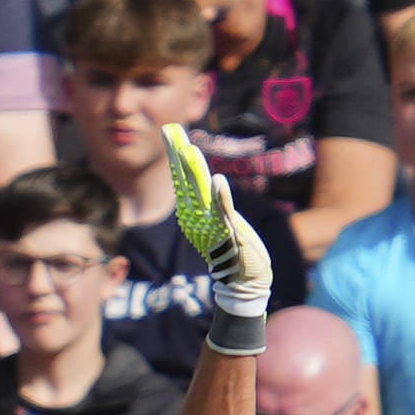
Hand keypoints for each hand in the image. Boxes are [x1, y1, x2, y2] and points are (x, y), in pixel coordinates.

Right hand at [162, 123, 271, 316]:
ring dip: (195, 172)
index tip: (170, 131)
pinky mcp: (230, 234)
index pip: (185, 178)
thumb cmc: (236, 252)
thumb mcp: (225, 222)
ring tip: (187, 150)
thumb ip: (216, 203)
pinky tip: (216, 180)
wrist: (244, 284)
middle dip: (179, 155)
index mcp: (198, 212)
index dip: (177, 154)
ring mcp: (214, 225)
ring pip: (202, 194)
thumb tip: (206, 183)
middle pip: (188, 180)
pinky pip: (224, 213)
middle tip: (170, 131)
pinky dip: (220, 197)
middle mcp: (201, 217)